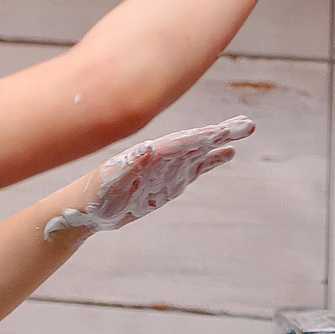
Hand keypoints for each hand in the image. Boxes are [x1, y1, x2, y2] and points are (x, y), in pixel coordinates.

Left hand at [42, 116, 250, 238]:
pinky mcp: (169, 183)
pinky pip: (195, 169)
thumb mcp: (109, 181)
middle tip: (248, 124)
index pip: (182, 141)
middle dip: (222, 133)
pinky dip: (212, 161)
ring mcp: (168, 169)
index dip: (204, 136)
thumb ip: (128, 165)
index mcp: (151, 154)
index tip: (225, 130)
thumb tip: (148, 148)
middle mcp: (162, 157)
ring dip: (221, 142)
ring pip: (201, 151)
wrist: (85, 209)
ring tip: (244, 131)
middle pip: (197, 140)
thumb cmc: (94, 195)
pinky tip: (227, 154)